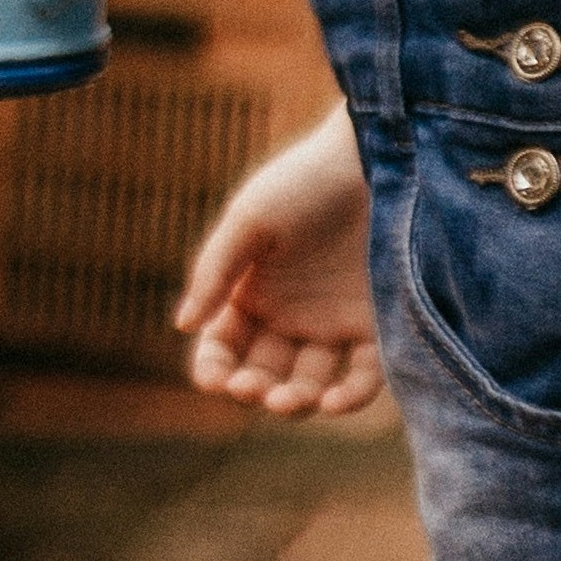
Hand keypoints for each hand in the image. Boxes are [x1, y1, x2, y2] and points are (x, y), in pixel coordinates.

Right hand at [176, 106, 382, 415]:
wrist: (374, 158)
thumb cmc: (305, 181)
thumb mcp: (250, 221)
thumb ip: (215, 271)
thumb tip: (183, 325)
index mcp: (250, 294)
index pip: (222, 348)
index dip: (214, 369)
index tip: (217, 381)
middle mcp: (288, 317)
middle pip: (264, 374)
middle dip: (255, 390)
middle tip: (255, 388)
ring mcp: (333, 325)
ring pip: (310, 384)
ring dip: (296, 401)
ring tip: (290, 398)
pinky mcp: (377, 326)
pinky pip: (363, 376)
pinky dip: (349, 397)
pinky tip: (333, 402)